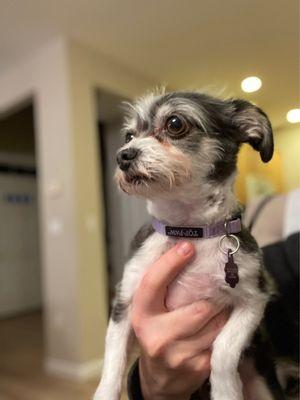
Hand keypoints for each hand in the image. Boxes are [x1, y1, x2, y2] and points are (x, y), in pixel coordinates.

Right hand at [131, 241, 229, 399]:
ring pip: (216, 323)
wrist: (159, 380)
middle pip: (198, 308)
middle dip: (212, 296)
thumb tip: (180, 249)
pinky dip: (225, 326)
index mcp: (141, 316)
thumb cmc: (154, 333)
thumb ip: (158, 286)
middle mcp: (158, 337)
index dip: (170, 263)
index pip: (153, 284)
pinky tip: (221, 322)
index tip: (187, 246)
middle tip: (217, 283)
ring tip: (220, 303)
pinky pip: (222, 338)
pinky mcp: (200, 367)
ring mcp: (179, 355)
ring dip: (223, 310)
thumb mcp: (147, 311)